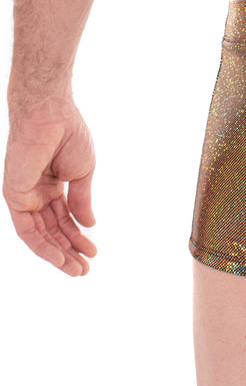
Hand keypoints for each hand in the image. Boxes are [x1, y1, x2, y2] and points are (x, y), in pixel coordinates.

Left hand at [3, 97, 96, 275]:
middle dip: (68, 251)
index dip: (77, 237)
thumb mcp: (82, 173)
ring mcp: (23, 196)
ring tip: (76, 270)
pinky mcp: (14, 196)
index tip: (92, 252)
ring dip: (57, 254)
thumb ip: (82, 200)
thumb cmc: (68, 135)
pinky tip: (59, 257)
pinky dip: (42, 245)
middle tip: (84, 270)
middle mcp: (35, 193)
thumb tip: (88, 224)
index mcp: (51, 186)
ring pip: (39, 234)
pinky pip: (27, 228)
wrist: (51, 114)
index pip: (63, 219)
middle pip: (51, 230)